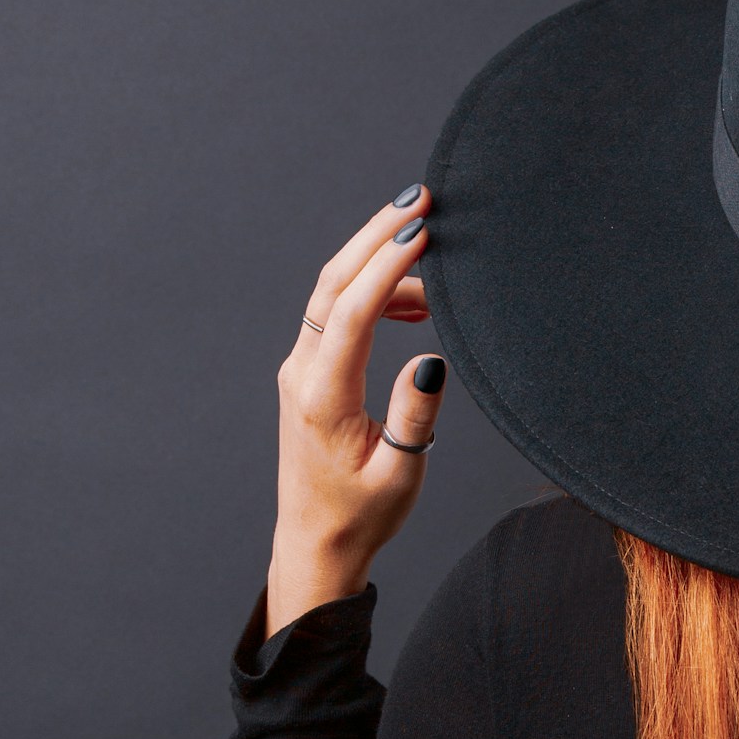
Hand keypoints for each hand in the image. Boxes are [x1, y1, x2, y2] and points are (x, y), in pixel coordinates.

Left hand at [265, 189, 445, 635]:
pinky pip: (339, 313)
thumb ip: (415, 418)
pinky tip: (416, 300)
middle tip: (420, 195)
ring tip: (436, 250)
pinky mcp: (311, 370)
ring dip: (379, 260)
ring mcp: (303, 367)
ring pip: (335, 292)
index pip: (351, 312)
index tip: (423, 229)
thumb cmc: (360, 515)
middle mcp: (305, 373)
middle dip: (376, 233)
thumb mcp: (399, 476)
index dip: (387, 265)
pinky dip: (376, 291)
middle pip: (334, 282)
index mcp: (324, 397)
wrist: (316, 543)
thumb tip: (431, 362)